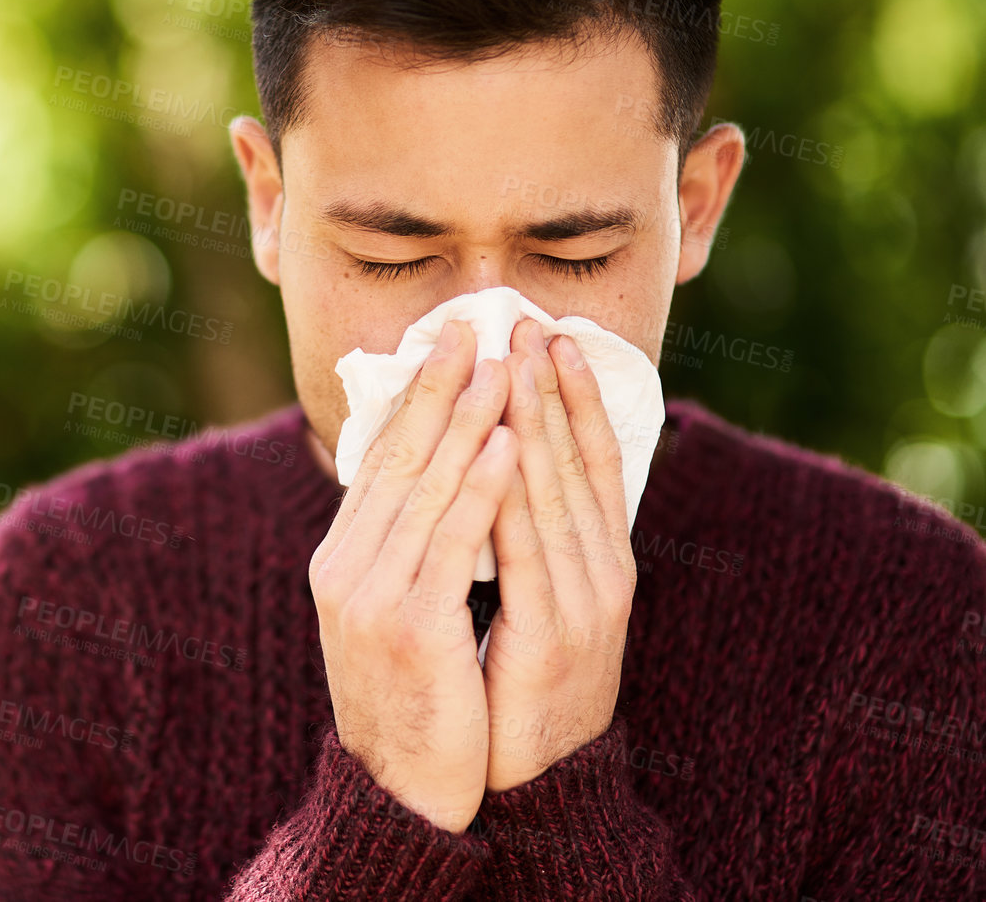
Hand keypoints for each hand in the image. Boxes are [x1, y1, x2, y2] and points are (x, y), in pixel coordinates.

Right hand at [310, 318, 518, 832]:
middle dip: (439, 388)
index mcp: (341, 560)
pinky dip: (481, 488)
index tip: (448, 343)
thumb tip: (431, 481)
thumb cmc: (417, 698)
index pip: (382, 462)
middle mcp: (345, 570)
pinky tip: (507, 445)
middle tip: (472, 325)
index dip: (417, 398)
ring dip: (467, 421)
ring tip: (500, 367)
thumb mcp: (395, 611)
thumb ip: (405, 548)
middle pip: (398, 461)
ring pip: (426, 491)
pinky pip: (452, 544)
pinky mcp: (410, 629)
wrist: (404, 792)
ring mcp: (371, 599)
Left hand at [482, 319, 634, 792]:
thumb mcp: (538, 600)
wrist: (539, 781)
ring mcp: (583, 602)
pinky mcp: (552, 633)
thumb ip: (529, 540)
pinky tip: (500, 447)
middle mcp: (602, 571)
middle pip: (579, 462)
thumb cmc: (524, 684)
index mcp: (600, 561)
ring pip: (556, 492)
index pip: (595, 460)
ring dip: (537, 421)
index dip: (578, 396)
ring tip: (516, 360)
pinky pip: (527, 549)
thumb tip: (508, 470)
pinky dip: (514, 493)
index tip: (556, 335)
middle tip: (533, 321)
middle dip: (554, 388)